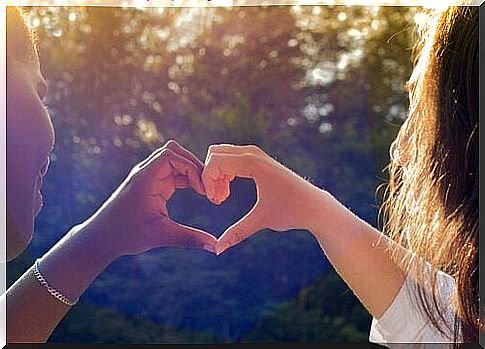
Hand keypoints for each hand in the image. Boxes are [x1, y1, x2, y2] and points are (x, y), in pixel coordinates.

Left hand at [86, 140, 216, 257]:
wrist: (101, 238)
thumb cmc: (126, 234)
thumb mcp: (161, 236)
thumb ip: (189, 238)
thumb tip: (215, 247)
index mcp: (145, 178)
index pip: (172, 156)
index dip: (192, 168)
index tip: (203, 190)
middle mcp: (146, 172)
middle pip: (174, 152)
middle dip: (194, 165)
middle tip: (209, 184)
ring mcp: (148, 177)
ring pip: (174, 160)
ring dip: (191, 171)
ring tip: (205, 188)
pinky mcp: (151, 184)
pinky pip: (172, 172)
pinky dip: (186, 178)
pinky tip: (197, 191)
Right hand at [202, 144, 323, 253]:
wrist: (313, 205)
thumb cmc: (290, 211)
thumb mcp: (261, 221)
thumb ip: (236, 233)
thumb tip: (217, 251)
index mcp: (252, 163)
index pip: (215, 162)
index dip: (208, 182)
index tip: (216, 202)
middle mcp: (253, 153)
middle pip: (215, 153)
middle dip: (210, 176)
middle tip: (218, 199)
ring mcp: (255, 154)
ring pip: (221, 155)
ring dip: (216, 176)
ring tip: (222, 198)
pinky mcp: (257, 159)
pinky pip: (230, 158)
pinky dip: (224, 173)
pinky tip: (228, 193)